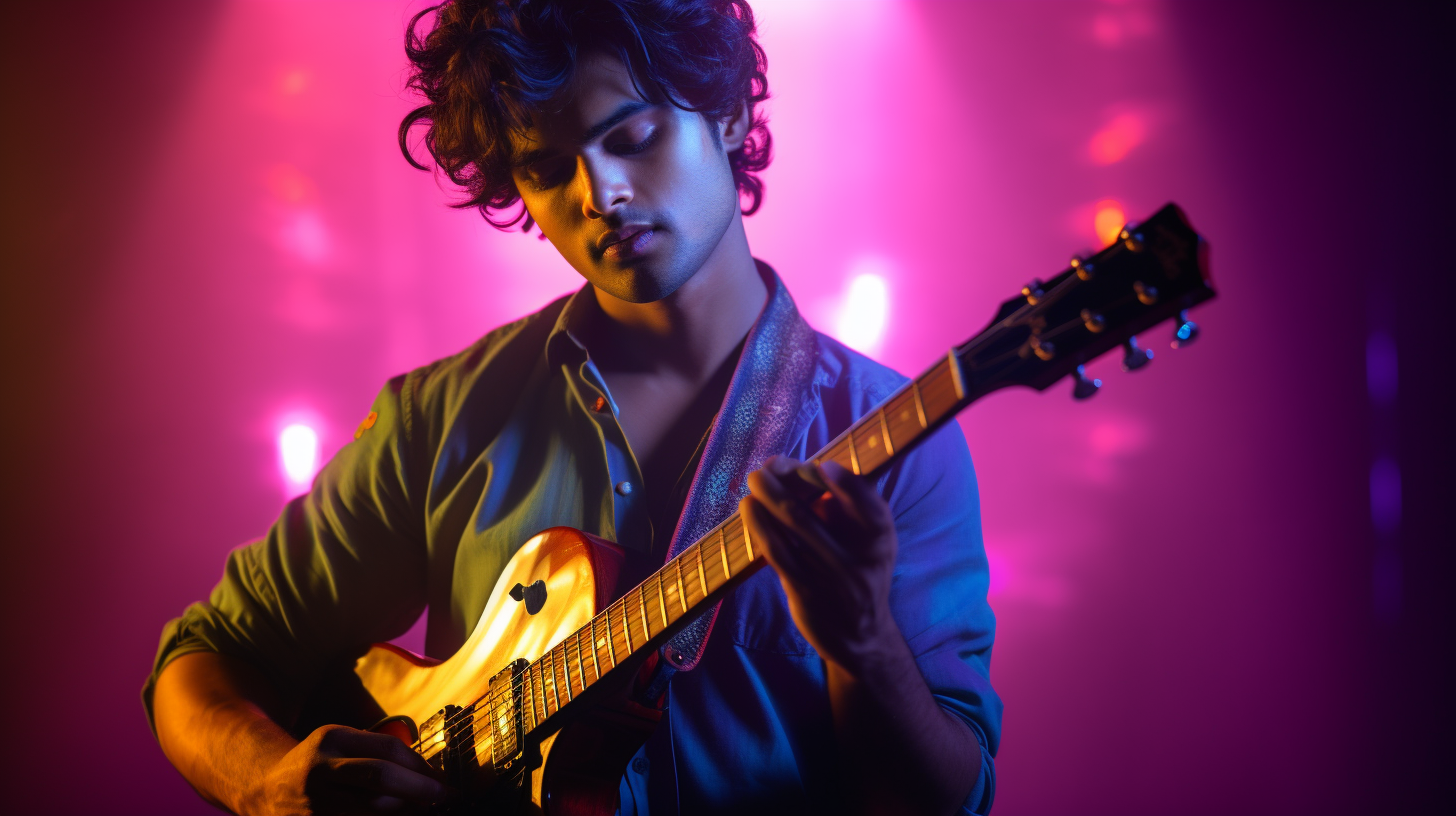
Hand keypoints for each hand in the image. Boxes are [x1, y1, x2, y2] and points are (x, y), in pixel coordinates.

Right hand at [247, 724, 448, 815]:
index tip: (443, 779)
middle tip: (446, 797)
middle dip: (420, 789)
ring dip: (405, 812)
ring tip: (424, 811)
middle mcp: (320, 768)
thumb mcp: (340, 743)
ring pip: (371, 809)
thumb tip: (429, 773)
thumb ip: (378, 751)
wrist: (265, 789)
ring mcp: (314, 802)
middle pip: (380, 777)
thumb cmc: (319, 765)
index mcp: (331, 738)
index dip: (421, 766)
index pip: (388, 748)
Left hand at [740, 457, 898, 669]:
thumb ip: (850, 509)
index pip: (865, 503)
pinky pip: (779, 555)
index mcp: (880, 536)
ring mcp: (832, 578)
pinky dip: (762, 530)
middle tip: (764, 469)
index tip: (821, 465)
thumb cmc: (860, 573)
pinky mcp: (807, 594)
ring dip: (767, 503)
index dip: (844, 483)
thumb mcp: (872, 542)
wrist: (862, 636)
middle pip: (814, 513)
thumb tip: (803, 470)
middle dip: (784, 484)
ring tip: (753, 485)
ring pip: (793, 531)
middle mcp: (859, 558)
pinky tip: (750, 513)